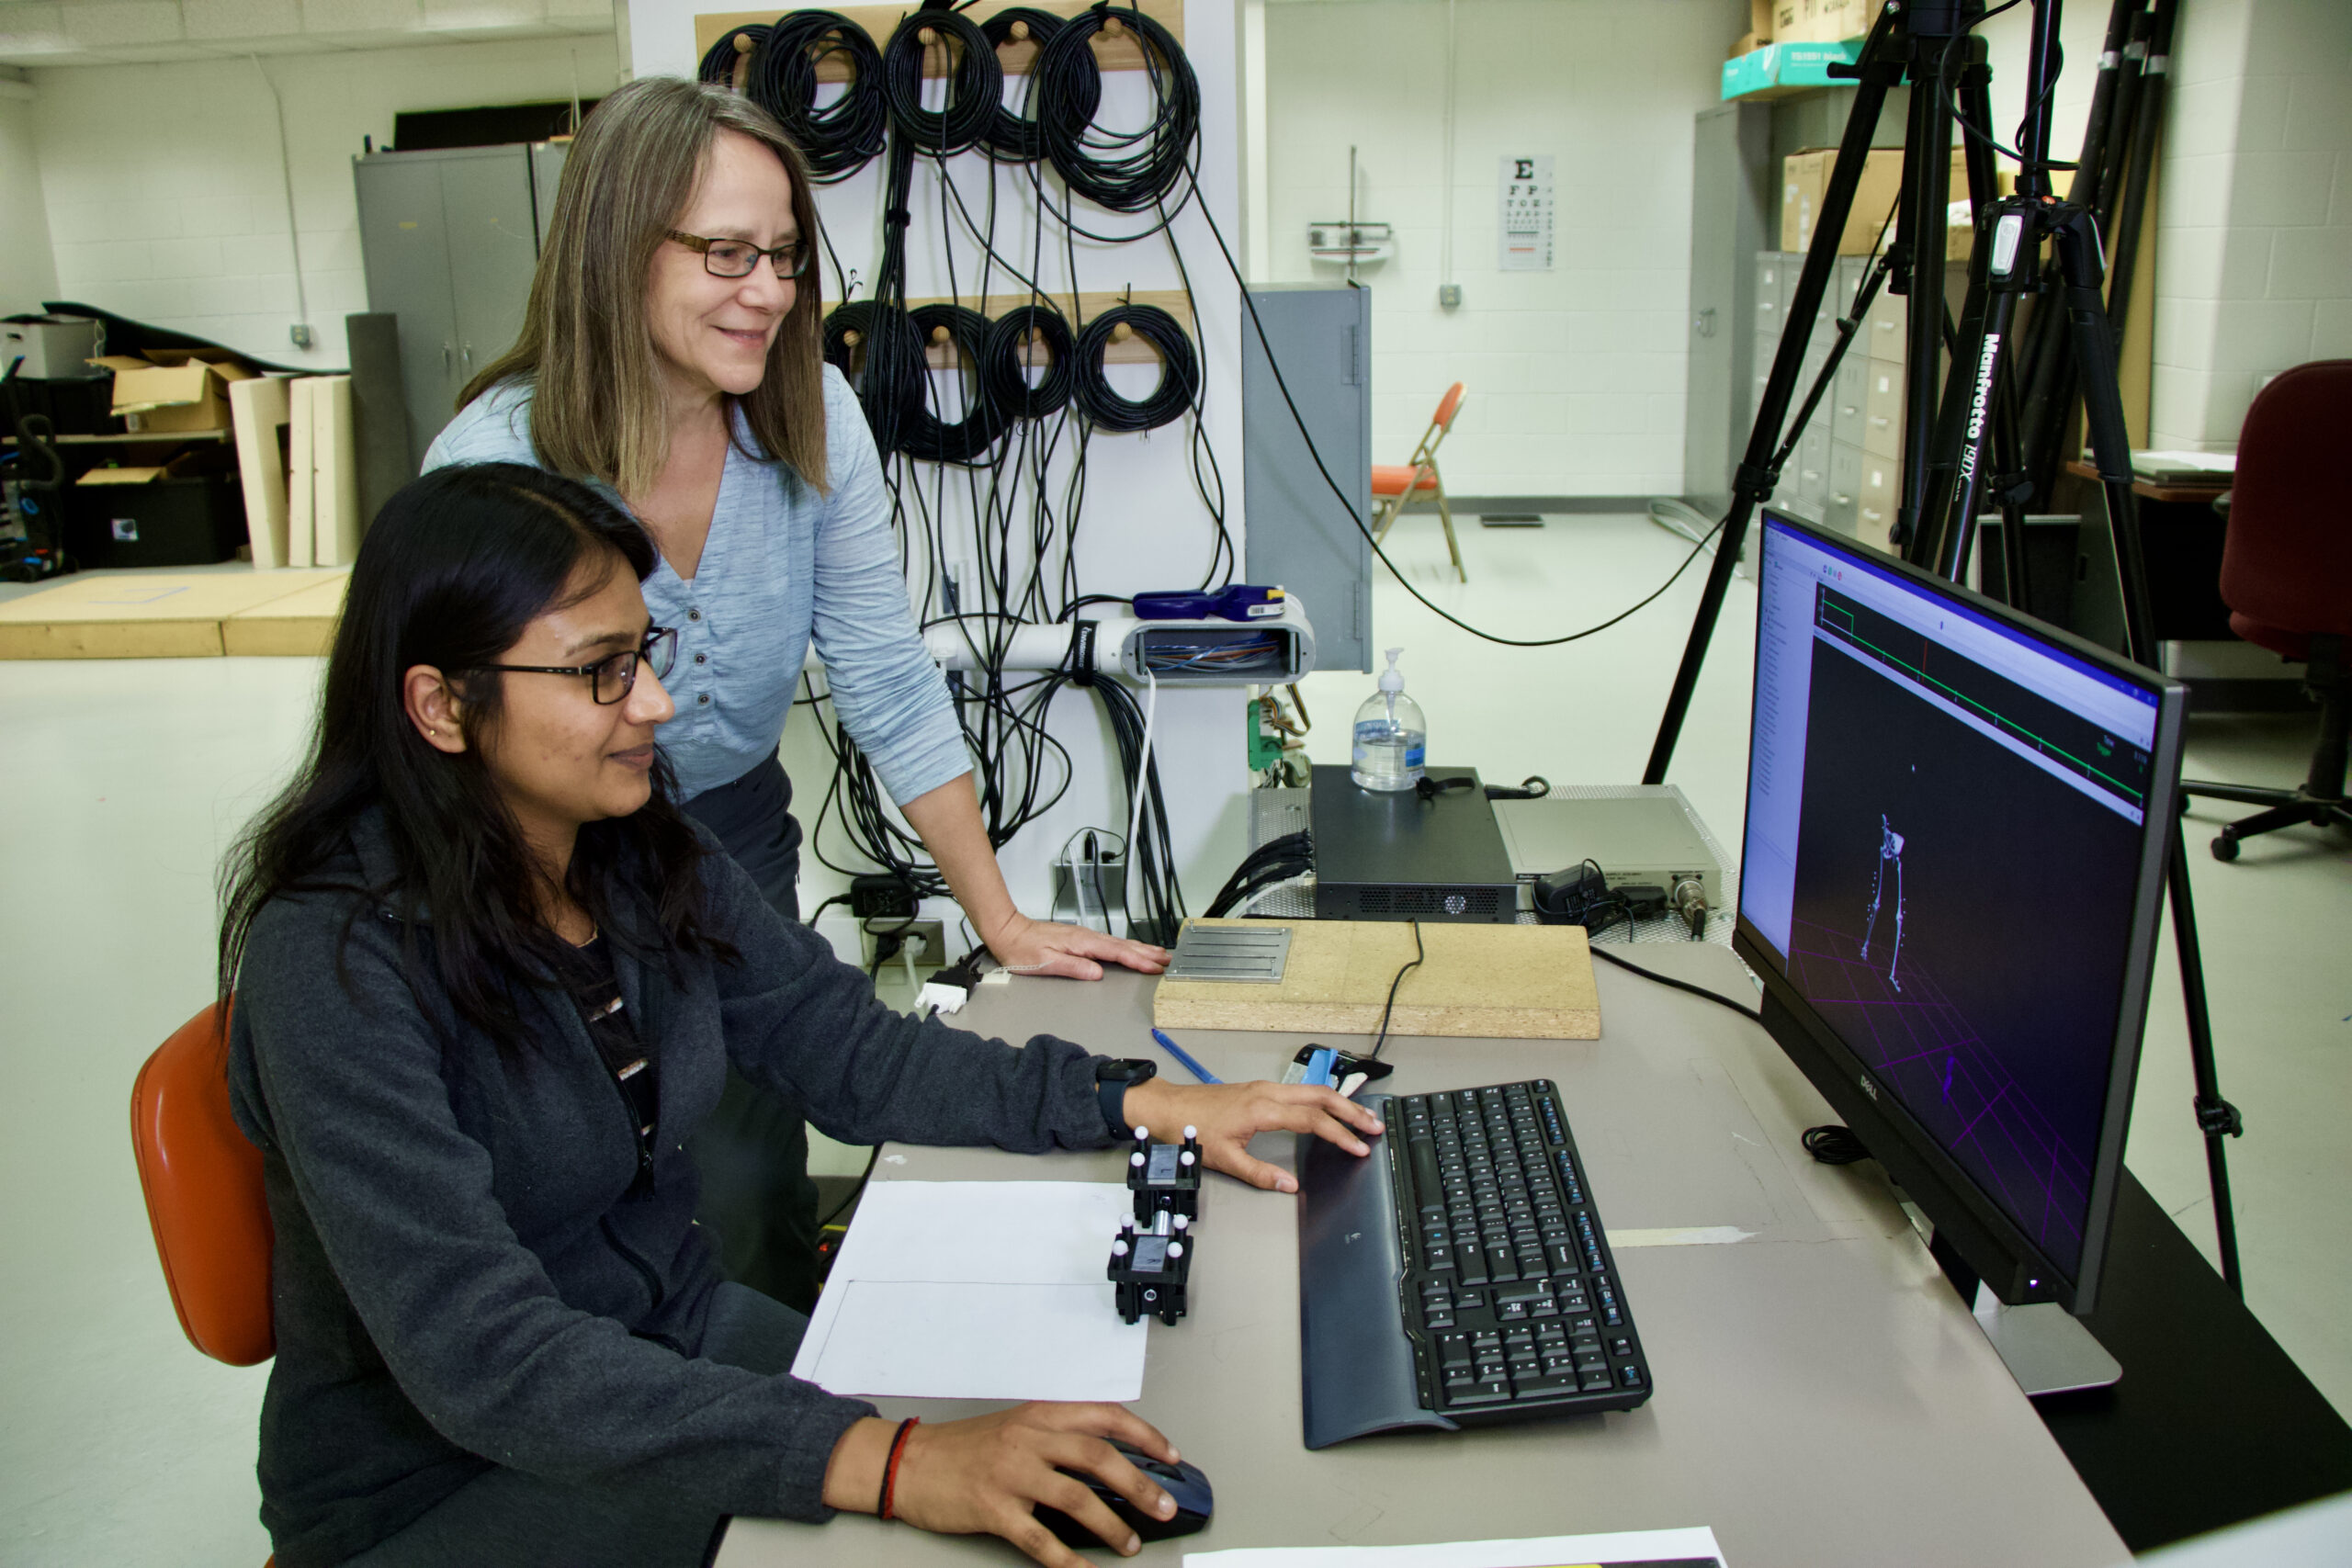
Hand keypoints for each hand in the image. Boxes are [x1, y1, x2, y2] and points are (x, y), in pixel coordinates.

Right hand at [824, 1404, 1183, 1565]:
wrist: (909, 1463)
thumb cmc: (963, 1448)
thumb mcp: (1015, 1427)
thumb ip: (1057, 1437)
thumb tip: (1109, 1463)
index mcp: (1039, 1415)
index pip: (1104, 1416)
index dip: (1144, 1435)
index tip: (1170, 1456)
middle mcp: (1028, 1439)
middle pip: (1098, 1457)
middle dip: (1139, 1484)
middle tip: (1164, 1506)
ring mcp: (1011, 1474)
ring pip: (1075, 1498)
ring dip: (1111, 1524)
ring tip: (1130, 1544)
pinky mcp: (993, 1509)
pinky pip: (1039, 1539)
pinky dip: (1067, 1559)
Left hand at [983, 910, 1168, 981]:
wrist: (1008, 932)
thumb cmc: (1022, 949)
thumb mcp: (1046, 962)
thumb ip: (1073, 967)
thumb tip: (1097, 973)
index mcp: (1081, 942)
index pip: (1116, 953)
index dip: (1138, 961)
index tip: (1154, 967)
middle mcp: (1086, 937)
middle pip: (1123, 946)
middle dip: (1147, 953)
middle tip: (1167, 959)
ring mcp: (1084, 936)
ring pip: (1118, 943)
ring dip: (1140, 949)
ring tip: (1158, 954)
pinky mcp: (1080, 939)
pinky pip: (1110, 944)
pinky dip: (1126, 947)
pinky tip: (1130, 951)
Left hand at [1121, 1076, 1382, 1192]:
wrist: (1168, 1108)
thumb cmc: (1191, 1129)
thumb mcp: (1226, 1159)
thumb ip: (1261, 1174)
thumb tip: (1289, 1185)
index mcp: (1263, 1109)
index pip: (1313, 1121)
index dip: (1340, 1135)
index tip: (1359, 1147)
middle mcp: (1268, 1092)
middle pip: (1321, 1097)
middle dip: (1352, 1111)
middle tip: (1374, 1126)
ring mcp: (1265, 1088)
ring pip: (1313, 1091)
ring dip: (1340, 1103)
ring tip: (1362, 1117)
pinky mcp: (1260, 1090)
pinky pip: (1300, 1091)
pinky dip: (1322, 1100)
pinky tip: (1330, 1109)